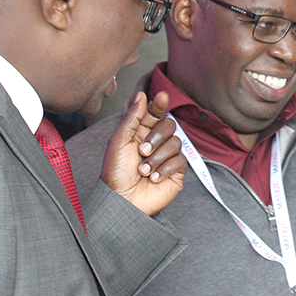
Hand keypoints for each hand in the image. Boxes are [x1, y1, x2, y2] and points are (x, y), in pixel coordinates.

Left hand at [101, 91, 185, 215]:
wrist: (122, 200)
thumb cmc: (115, 173)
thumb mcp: (119, 141)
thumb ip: (132, 117)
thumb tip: (141, 95)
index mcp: (140, 133)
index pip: (154, 113)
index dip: (159, 104)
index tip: (161, 96)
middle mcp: (156, 143)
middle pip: (169, 125)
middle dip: (155, 138)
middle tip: (141, 151)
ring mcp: (167, 157)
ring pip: (175, 143)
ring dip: (157, 158)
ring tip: (143, 171)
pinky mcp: (176, 172)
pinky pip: (180, 160)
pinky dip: (165, 169)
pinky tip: (153, 178)